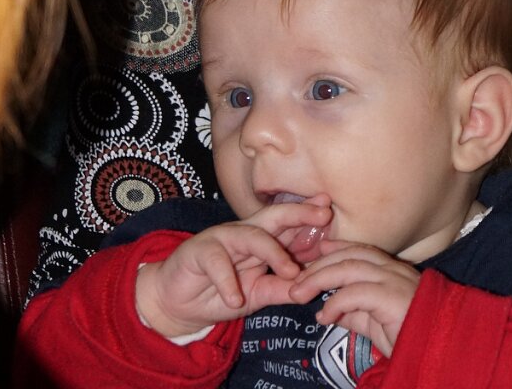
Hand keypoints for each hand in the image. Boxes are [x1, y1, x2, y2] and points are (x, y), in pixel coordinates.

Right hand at [136, 197, 331, 339]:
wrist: (179, 301)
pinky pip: (216, 261)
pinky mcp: (199, 251)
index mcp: (261, 240)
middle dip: (299, 213)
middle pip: (273, 217)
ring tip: (290, 271)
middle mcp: (244, 233)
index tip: (331, 211)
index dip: (309, 218)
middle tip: (323, 214)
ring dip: (271, 251)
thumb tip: (311, 289)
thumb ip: (281, 289)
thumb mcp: (257, 294)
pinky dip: (226, 280)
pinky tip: (235, 298)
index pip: (288, 225)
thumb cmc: (221, 291)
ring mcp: (222, 239)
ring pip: (249, 235)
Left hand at [289, 241, 419, 357]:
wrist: (442, 351)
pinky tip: (324, 316)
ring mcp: (393, 279)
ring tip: (299, 293)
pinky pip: (355, 293)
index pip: (359, 250)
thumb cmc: (413, 337)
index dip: (336, 249)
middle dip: (319, 265)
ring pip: (349, 267)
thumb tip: (329, 312)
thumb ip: (356, 314)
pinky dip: (335, 302)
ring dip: (319, 278)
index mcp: (392, 270)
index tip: (316, 253)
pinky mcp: (391, 296)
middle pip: (349, 255)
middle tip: (296, 281)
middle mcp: (393, 269)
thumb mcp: (377, 325)